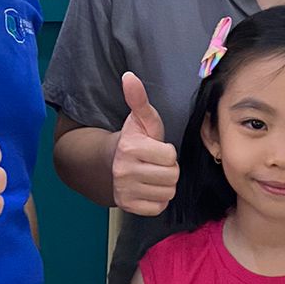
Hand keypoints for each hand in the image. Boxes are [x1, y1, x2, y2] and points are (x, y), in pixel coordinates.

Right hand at [111, 73, 178, 216]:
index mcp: (130, 148)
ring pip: (168, 193)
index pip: (170, 156)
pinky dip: (158, 200)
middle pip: (172, 176)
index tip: (157, 149)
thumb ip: (139, 99)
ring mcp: (125, 191)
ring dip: (165, 184)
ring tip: (153, 174)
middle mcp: (124, 171)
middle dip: (169, 169)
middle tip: (157, 163)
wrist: (112, 162)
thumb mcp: (141, 119)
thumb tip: (129, 76)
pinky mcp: (128, 207)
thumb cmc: (136, 139)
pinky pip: (159, 207)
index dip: (168, 152)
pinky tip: (149, 188)